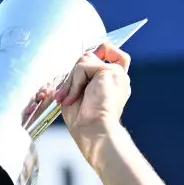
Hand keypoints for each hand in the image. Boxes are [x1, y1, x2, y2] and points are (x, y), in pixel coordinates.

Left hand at [55, 43, 131, 159]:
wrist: (93, 133)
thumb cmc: (83, 121)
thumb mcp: (78, 93)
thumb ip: (80, 75)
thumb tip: (77, 62)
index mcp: (112, 82)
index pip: (107, 51)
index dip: (92, 55)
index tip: (77, 75)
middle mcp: (118, 75)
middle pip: (90, 55)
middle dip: (74, 74)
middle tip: (65, 94)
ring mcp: (117, 73)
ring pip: (85, 59)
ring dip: (72, 79)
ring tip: (70, 98)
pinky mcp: (111, 72)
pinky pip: (83, 66)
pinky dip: (74, 82)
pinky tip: (74, 98)